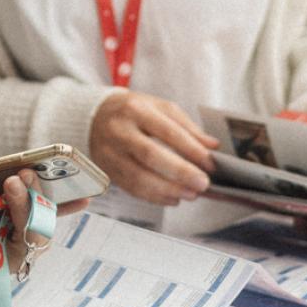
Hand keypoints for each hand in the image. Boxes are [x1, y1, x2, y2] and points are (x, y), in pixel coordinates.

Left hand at [0, 169, 89, 297]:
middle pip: (13, 226)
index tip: (27, 174)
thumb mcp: (29, 230)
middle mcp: (10, 253)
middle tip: (11, 179)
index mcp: (31, 244)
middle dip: (14, 202)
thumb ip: (50, 212)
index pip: (37, 221)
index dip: (33, 199)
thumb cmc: (3, 237)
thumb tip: (86, 199)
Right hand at [86, 90, 217, 206]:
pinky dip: (155, 197)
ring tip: (191, 194)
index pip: (167, 131)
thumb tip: (212, 146)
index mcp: (136, 110)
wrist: (93, 117)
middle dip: (180, 172)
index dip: (191, 149)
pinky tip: (173, 198)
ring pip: (139, 177)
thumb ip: (187, 127)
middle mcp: (120, 131)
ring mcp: (110, 153)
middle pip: (150, 155)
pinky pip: (131, 188)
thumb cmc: (134, 112)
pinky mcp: (107, 170)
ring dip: (168, 189)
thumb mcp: (160, 108)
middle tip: (202, 183)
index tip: (210, 163)